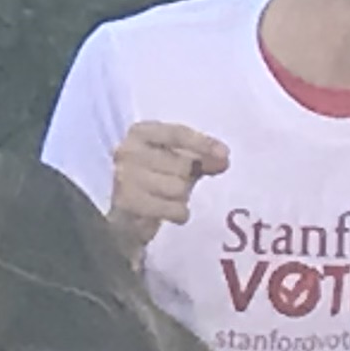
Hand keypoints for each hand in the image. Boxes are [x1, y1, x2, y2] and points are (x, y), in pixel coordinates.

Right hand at [107, 121, 229, 245]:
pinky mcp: (128, 204)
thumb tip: (223, 158)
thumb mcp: (178, 162)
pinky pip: (173, 209)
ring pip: (178, 187)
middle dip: (188, 177)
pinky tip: (168, 212)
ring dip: (182, 197)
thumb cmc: (154, 182)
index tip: (224, 154)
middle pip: (181, 163)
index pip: (177, 134)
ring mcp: (125, 178)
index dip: (202, 143)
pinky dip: (178, 213)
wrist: (124, 218)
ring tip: (168, 198)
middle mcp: (128, 151)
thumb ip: (201, 157)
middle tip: (177, 183)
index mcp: (140, 133)